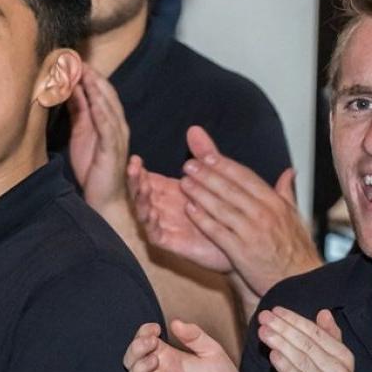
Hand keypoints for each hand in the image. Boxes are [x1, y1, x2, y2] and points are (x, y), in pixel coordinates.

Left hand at [67, 65, 131, 218]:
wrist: (104, 198)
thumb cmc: (93, 168)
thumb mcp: (81, 133)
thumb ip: (78, 111)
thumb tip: (69, 88)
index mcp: (109, 121)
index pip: (101, 92)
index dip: (89, 75)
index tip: (74, 59)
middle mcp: (117, 125)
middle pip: (106, 94)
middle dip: (93, 76)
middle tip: (77, 59)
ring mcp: (118, 137)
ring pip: (109, 107)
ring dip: (97, 89)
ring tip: (85, 72)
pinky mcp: (113, 150)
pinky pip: (108, 127)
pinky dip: (102, 112)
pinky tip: (94, 100)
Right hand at [123, 320, 245, 371]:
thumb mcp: (214, 353)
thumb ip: (196, 336)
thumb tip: (175, 322)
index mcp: (169, 358)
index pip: (143, 343)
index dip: (143, 333)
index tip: (156, 328)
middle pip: (131, 361)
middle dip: (135, 348)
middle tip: (151, 341)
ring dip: (138, 369)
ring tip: (154, 360)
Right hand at [130, 157, 230, 272]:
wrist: (239, 240)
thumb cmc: (223, 209)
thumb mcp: (212, 178)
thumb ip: (202, 155)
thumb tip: (193, 128)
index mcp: (169, 191)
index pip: (147, 179)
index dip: (138, 170)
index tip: (135, 159)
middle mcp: (163, 207)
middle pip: (141, 193)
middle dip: (135, 181)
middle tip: (133, 168)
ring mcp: (165, 225)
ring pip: (144, 212)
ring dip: (140, 200)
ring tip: (141, 187)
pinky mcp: (171, 242)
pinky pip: (156, 234)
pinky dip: (151, 224)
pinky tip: (152, 213)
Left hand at [182, 127, 320, 294]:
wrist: (299, 283)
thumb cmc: (297, 251)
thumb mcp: (296, 218)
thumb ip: (286, 193)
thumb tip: (289, 172)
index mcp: (276, 203)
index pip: (246, 177)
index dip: (224, 165)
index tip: (207, 156)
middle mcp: (264, 214)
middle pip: (230, 189)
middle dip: (207, 175)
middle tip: (189, 165)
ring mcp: (252, 233)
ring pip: (221, 208)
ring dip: (200, 194)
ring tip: (184, 183)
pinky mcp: (242, 252)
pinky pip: (218, 232)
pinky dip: (203, 220)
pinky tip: (190, 210)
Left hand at [259, 307, 368, 371]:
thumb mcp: (337, 367)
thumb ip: (331, 339)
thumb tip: (324, 312)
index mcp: (344, 357)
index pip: (316, 332)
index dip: (294, 319)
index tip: (274, 310)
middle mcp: (338, 370)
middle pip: (306, 343)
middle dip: (283, 327)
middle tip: (263, 316)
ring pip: (300, 359)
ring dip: (280, 342)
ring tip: (262, 331)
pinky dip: (284, 367)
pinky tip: (272, 355)